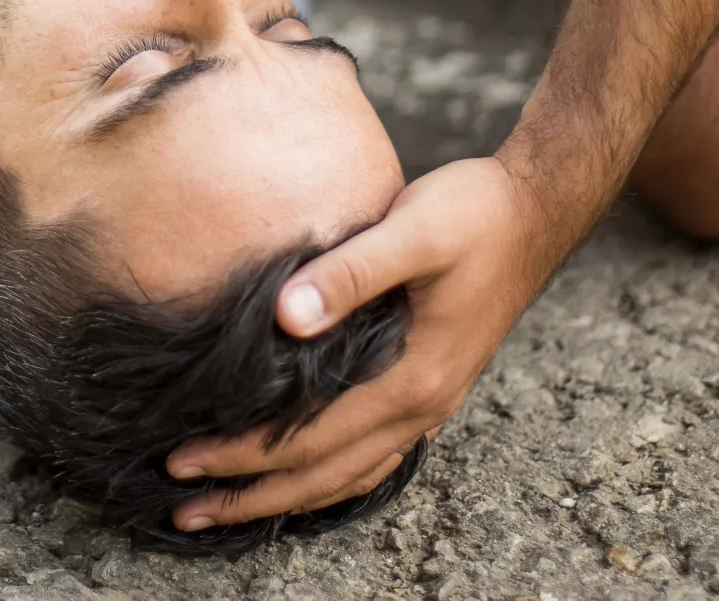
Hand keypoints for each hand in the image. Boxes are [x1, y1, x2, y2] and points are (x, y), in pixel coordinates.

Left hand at [161, 155, 562, 529]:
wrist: (536, 210)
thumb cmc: (475, 212)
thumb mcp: (413, 229)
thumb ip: (349, 272)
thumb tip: (285, 318)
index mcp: (413, 377)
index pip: (311, 438)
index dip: (244, 454)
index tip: (182, 460)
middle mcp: (423, 404)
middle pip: (325, 474)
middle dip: (252, 495)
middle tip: (183, 508)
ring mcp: (431, 400)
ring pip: (350, 473)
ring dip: (286, 495)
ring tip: (226, 508)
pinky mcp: (430, 385)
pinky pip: (374, 455)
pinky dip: (330, 477)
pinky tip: (301, 478)